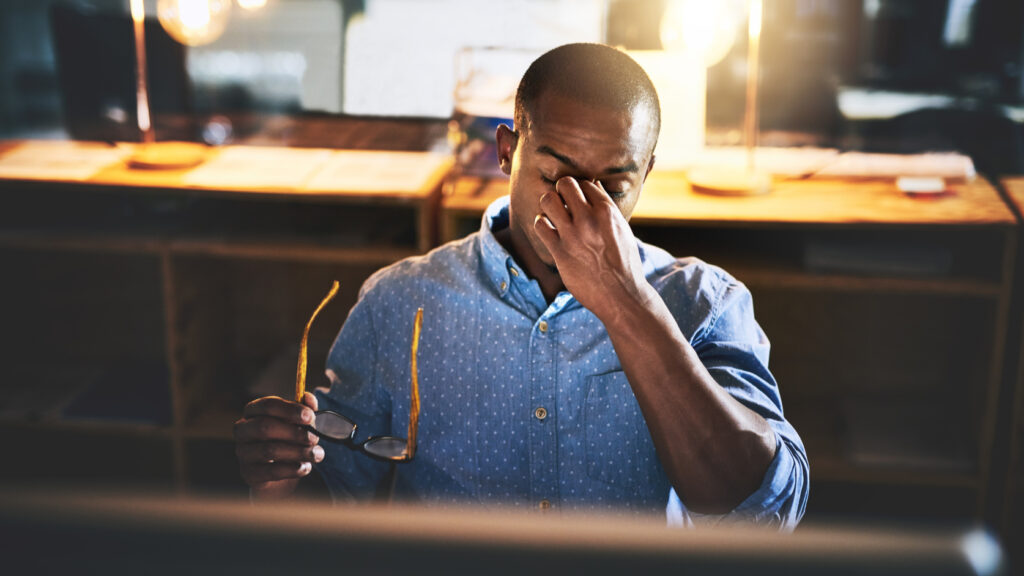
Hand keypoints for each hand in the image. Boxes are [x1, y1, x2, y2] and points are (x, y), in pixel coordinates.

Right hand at [234, 392, 323, 499]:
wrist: (279, 474)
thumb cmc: (288, 441)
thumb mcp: (299, 424)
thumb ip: (305, 410)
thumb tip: (308, 397)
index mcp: (253, 411)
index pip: (267, 405)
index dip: (290, 410)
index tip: (310, 416)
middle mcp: (243, 430)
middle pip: (265, 427)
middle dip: (294, 433)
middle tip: (314, 438)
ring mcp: (243, 452)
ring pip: (269, 450)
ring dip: (298, 452)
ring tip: (317, 454)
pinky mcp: (248, 473)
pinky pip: (272, 471)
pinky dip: (293, 469)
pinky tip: (306, 467)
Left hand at [534, 176, 652, 319]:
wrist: (621, 295)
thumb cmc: (624, 263)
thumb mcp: (623, 230)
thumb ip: (607, 207)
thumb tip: (594, 185)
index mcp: (608, 211)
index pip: (585, 183)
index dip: (580, 190)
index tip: (579, 200)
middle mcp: (589, 219)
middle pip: (565, 184)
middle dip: (562, 190)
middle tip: (564, 203)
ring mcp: (573, 235)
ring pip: (548, 200)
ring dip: (549, 205)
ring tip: (554, 214)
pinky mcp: (560, 251)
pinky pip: (540, 225)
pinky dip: (542, 224)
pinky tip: (548, 230)